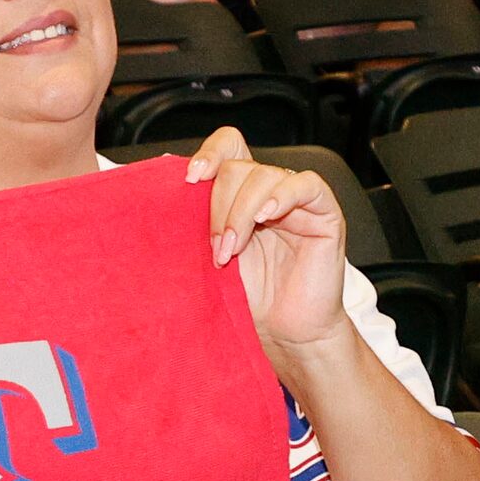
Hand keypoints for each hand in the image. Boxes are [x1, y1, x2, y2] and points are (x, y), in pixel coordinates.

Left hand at [197, 151, 356, 378]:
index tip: (189, 179)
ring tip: (232, 251)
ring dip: (240, 213)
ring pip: (265, 176)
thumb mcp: (206, 257)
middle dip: (218, 205)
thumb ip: (190, 225)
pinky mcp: (323, 213)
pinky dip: (281, 196)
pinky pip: (305, 185)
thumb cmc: (247, 300)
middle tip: (216, 248)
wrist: (282, 333)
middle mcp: (266, 192)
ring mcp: (295, 201)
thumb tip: (156, 191)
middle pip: (239, 167)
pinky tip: (267, 217)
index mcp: (238, 195)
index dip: (210, 154)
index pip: (228, 147)